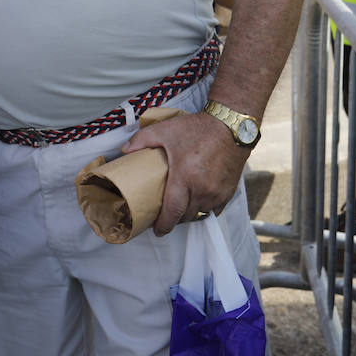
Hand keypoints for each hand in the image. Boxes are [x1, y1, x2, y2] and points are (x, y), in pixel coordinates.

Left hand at [122, 112, 249, 235]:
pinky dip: (205, 209)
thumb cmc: (198, 129)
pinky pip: (215, 210)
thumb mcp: (166, 130)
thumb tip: (125, 150)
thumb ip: (142, 139)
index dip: (163, 225)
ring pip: (200, 214)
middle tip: (165, 215)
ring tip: (180, 208)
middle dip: (174, 219)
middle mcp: (202, 188)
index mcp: (184, 176)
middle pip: (185, 216)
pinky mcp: (229, 192)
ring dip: (189, 214)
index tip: (157, 230)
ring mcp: (217, 192)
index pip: (172, 211)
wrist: (230, 126)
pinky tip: (198, 201)